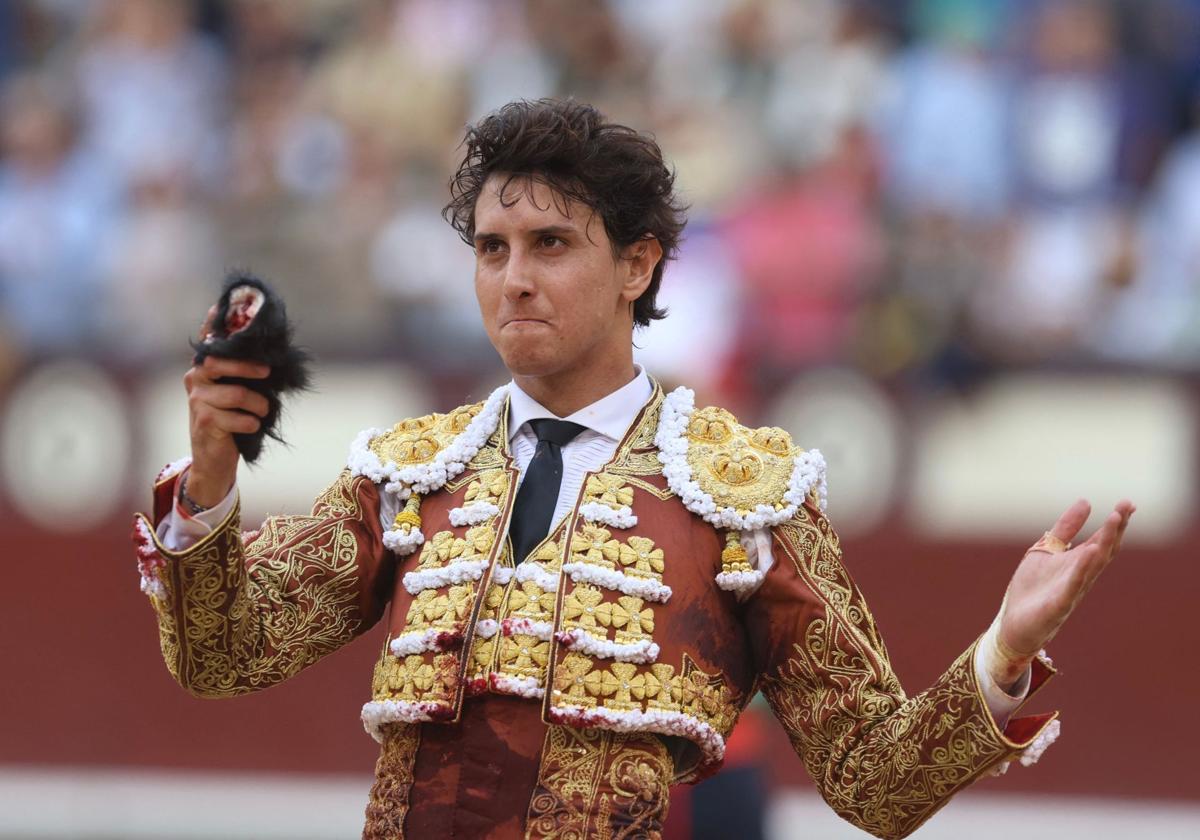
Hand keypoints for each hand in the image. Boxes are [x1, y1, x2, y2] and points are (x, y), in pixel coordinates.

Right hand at [183, 307, 269, 506]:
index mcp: (204, 366)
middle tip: (267, 372)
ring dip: (259, 405)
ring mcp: (197, 400)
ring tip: (263, 412)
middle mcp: (195, 378)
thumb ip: (247, 373)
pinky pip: (237, 418)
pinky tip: (252, 427)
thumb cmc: (233, 421)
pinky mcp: (203, 422)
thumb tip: (274, 355)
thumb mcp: (239, 392)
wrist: (214, 459)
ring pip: (237, 394)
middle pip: (221, 361)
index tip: (220, 305)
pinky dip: (252, 424)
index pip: (208, 339)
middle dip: (249, 366)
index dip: (214, 321)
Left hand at [996, 498, 1134, 678]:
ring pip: (1092, 566)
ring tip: (1113, 521)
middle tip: (1125, 507)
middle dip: (1114, 529)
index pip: (1102, 540)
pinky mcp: (1058, 605)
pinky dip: (1082, 570)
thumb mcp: (1047, 550)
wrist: (1014, 622)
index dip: (1115, 523)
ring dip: (1104, 544)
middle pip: (1103, 550)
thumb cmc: (1033, 588)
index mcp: (1078, 562)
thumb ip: (1065, 528)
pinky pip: (1073, 586)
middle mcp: (1080, 576)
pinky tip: (1090, 553)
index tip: (1128, 503)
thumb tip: (1086, 501)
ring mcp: (1071, 591)